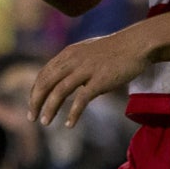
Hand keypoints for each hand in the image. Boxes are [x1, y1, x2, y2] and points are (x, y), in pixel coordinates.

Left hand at [28, 31, 146, 128]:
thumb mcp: (88, 52)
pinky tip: (69, 124)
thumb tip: (69, 86)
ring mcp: (86, 70)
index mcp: (68, 54)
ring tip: (45, 123)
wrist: (137, 44)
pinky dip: (73, 113)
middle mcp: (73, 60)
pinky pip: (82, 99)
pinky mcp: (100, 80)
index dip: (35, 90)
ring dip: (50, 108)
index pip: (44, 73)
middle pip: (46, 82)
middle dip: (36, 101)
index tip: (32, 104)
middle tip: (31, 118)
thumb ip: (75, 66)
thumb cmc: (115, 50)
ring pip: (59, 91)